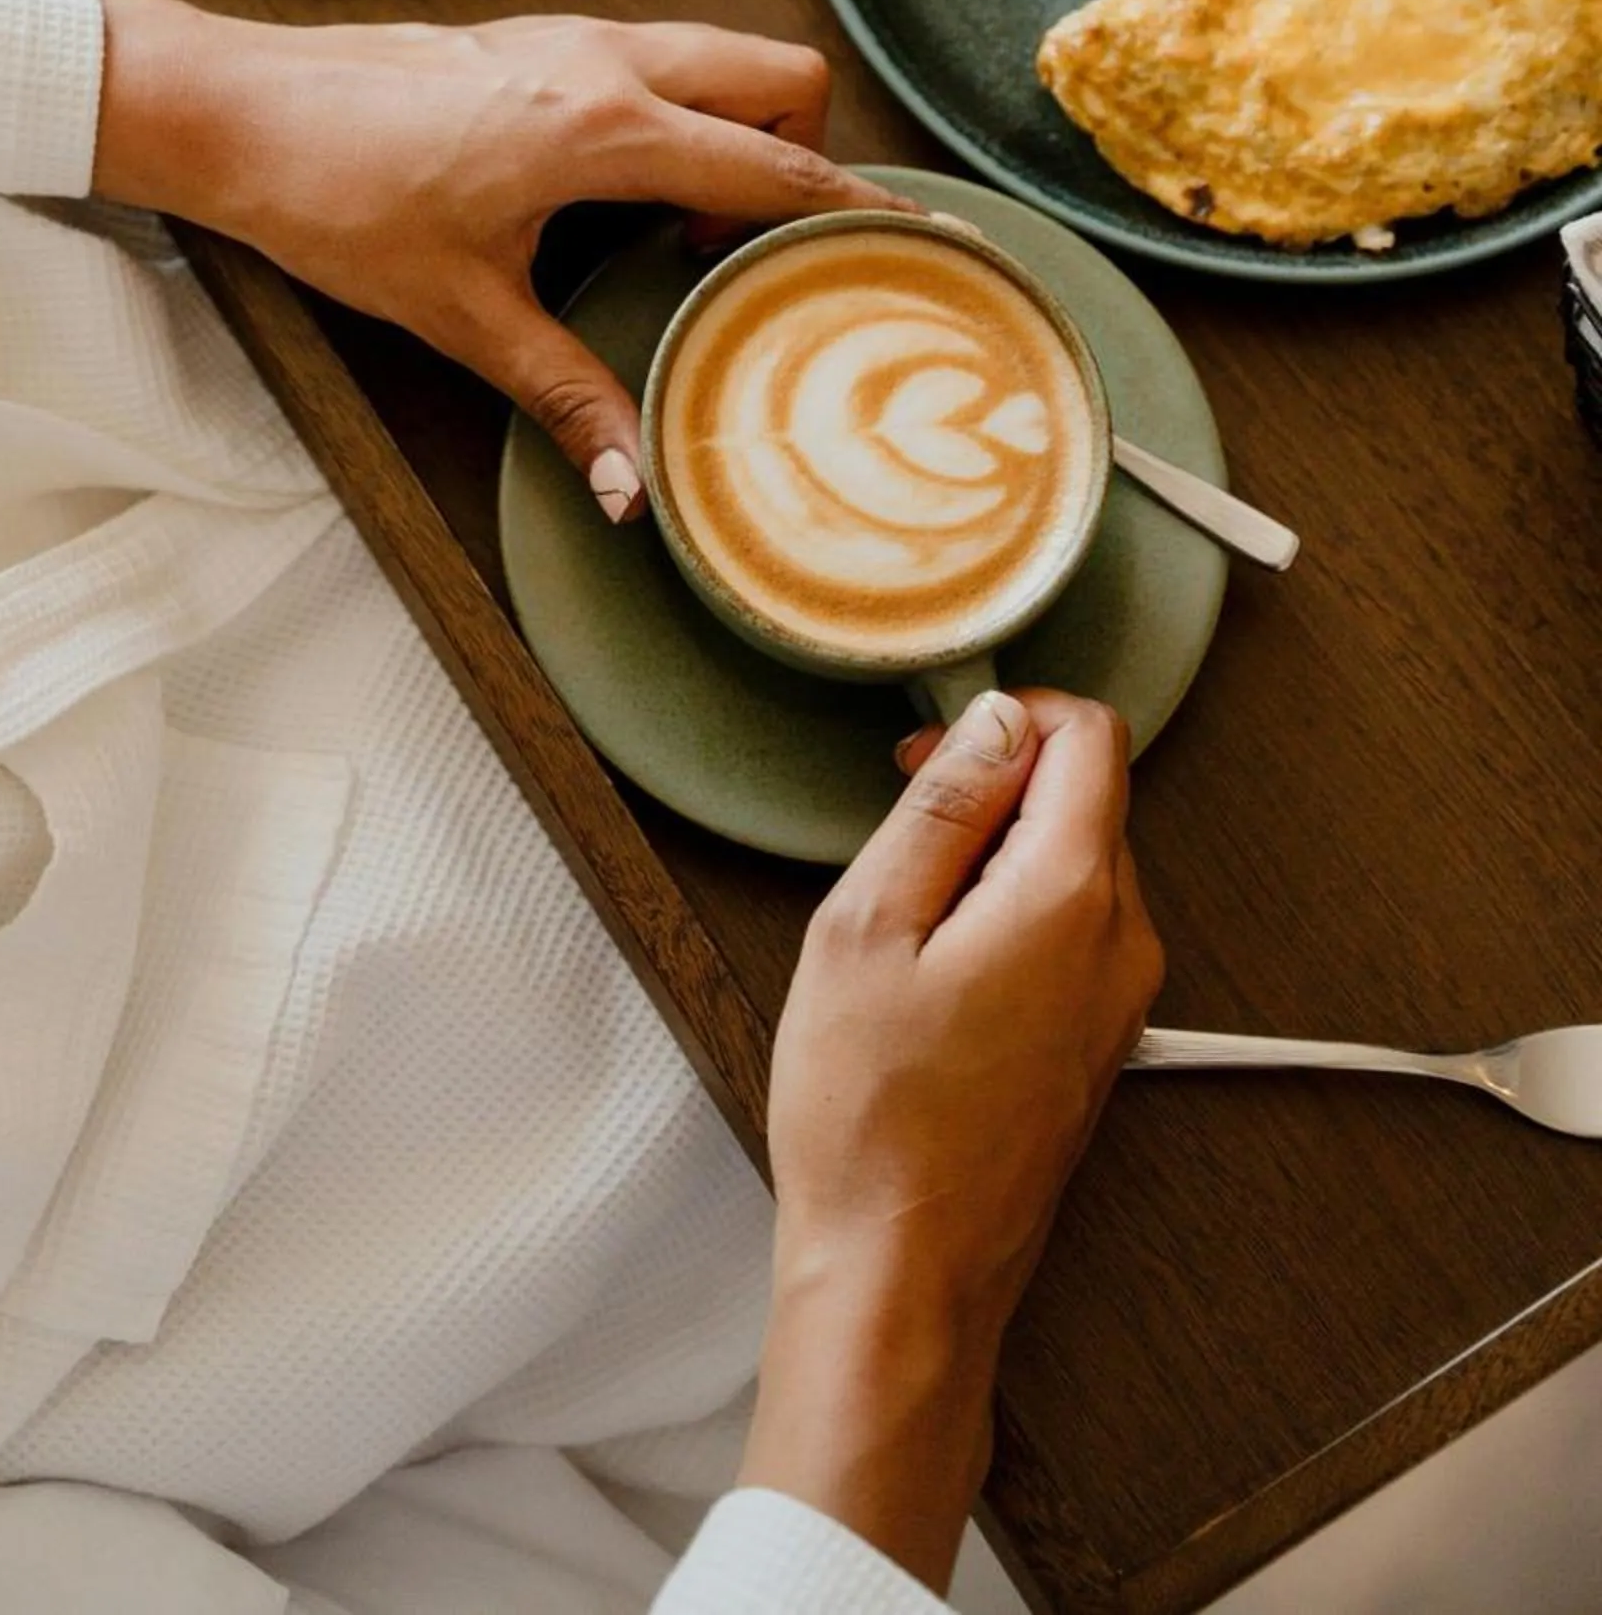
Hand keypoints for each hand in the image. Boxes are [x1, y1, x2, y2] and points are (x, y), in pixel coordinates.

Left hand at [91, 0, 907, 514]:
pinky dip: (680, 113)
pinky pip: (659, 59)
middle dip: (805, 149)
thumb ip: (566, 395)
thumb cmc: (337, 197)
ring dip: (737, 128)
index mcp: (606, 128)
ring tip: (687, 233)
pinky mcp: (538, 38)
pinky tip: (622, 195)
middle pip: (779, 74)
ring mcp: (574, 37)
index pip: (776, 162)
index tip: (920, 244)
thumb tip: (634, 488)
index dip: (856, 207)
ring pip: (719, 55)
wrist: (236, 112)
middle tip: (765, 247)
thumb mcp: (461, 312)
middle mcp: (609, 63)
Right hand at [740, 688, 1163, 1590]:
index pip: (1093, 738)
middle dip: (1001, 783)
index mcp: (1071, 898)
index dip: (1013, 716)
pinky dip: (1013, 914)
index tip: (936, 750)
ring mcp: (1121, 1002)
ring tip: (910, 908)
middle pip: (1090, 799)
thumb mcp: (866, 928)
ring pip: (1082, 865)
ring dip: (1003, 852)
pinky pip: (1074, 933)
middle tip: (903, 821)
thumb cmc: (870, 1115)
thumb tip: (993, 723)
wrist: (905, 1272)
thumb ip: (941, 810)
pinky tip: (939, 967)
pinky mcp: (1102, 1045)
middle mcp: (1122, 943)